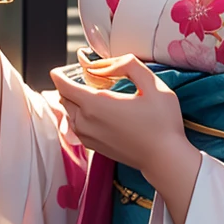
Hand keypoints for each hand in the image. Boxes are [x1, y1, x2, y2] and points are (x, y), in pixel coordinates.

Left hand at [50, 55, 201, 223]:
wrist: (164, 158)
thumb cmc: (162, 122)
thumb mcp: (152, 84)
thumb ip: (127, 65)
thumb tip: (103, 65)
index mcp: (96, 104)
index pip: (63, 86)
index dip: (59, 74)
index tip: (61, 69)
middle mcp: (86, 122)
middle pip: (64, 98)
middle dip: (69, 85)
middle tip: (87, 78)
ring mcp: (88, 137)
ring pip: (69, 113)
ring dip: (75, 101)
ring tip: (94, 93)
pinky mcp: (94, 146)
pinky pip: (77, 126)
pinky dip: (81, 115)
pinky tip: (99, 111)